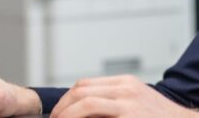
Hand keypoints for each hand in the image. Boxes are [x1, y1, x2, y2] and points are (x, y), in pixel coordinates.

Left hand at [51, 75, 198, 117]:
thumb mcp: (138, 104)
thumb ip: (116, 103)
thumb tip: (88, 112)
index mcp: (127, 83)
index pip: (86, 84)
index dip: (67, 99)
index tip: (59, 113)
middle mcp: (126, 89)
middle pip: (81, 90)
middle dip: (62, 107)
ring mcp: (128, 102)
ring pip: (85, 101)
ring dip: (66, 115)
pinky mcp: (129, 116)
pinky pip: (94, 113)